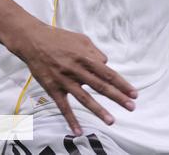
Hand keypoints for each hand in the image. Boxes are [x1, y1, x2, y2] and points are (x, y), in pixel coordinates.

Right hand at [7, 22, 137, 136]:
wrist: (34, 41)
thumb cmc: (60, 39)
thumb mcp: (82, 40)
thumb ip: (95, 52)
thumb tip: (106, 63)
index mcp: (86, 58)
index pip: (109, 73)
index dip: (122, 84)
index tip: (134, 93)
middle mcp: (77, 70)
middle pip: (101, 86)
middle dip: (118, 98)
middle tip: (131, 107)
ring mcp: (65, 81)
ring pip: (85, 98)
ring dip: (99, 110)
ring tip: (111, 121)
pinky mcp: (53, 88)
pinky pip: (63, 106)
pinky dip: (71, 119)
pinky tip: (78, 130)